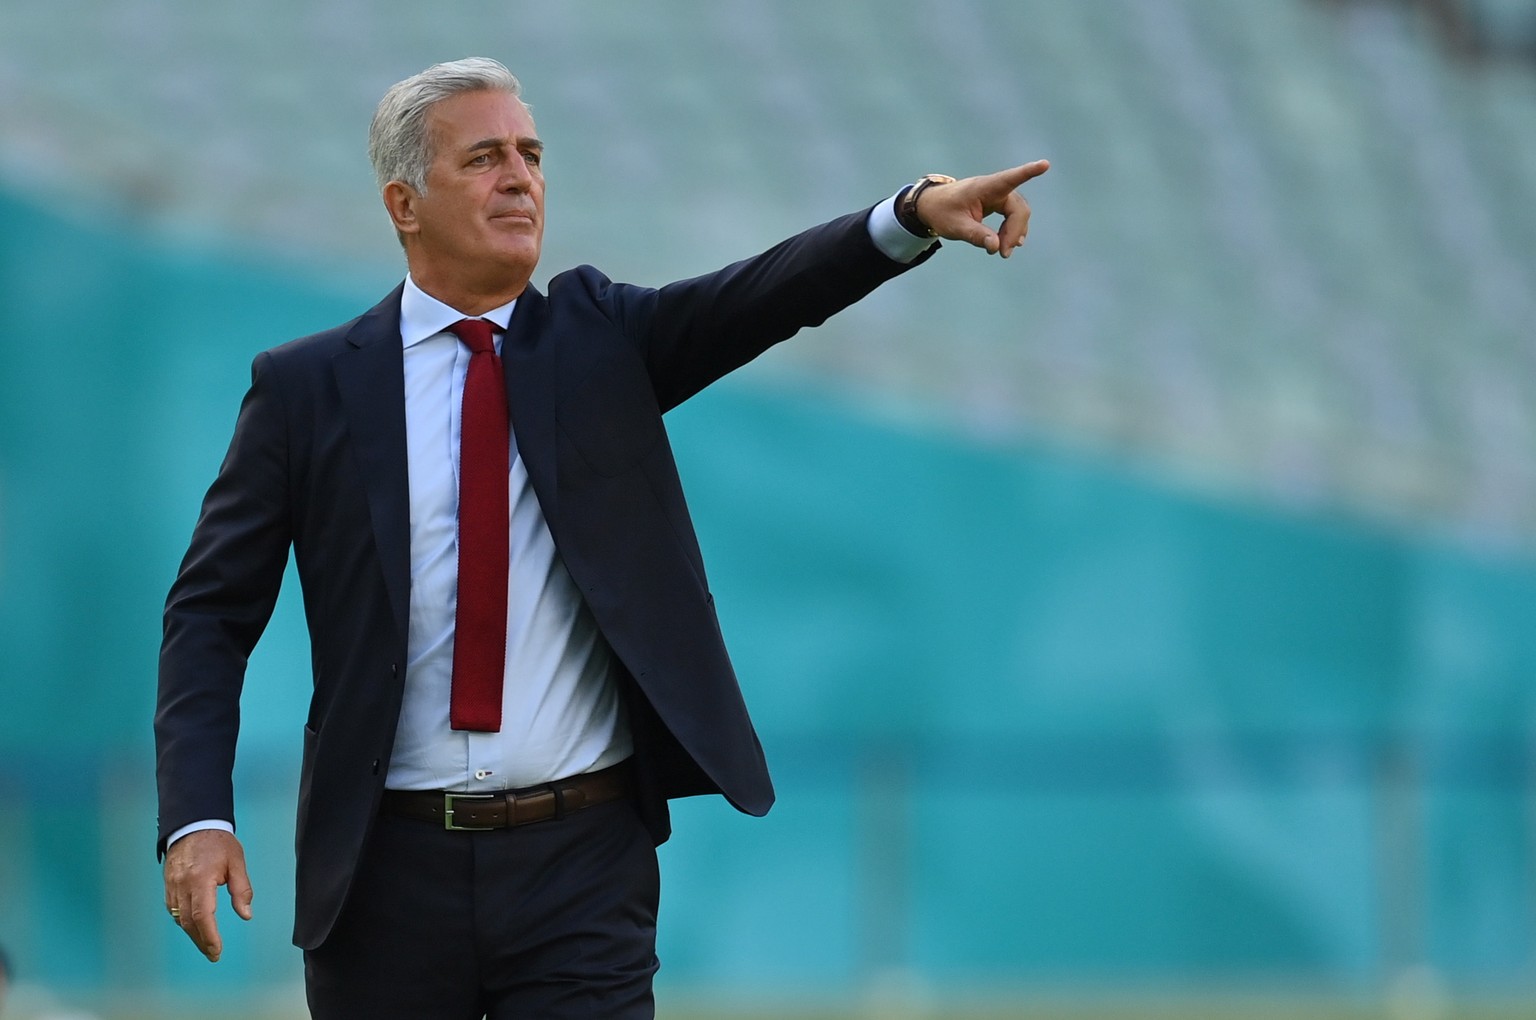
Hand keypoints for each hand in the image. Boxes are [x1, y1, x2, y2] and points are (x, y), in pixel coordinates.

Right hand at [162, 829, 252, 961]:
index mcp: (200, 880)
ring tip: (206, 944)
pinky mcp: (168, 885)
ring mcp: (172, 886)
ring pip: (180, 918)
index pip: (203, 916)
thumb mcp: (237, 862)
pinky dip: (183, 921)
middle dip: (202, 941)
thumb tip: (246, 915)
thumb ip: (241, 890)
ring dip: (192, 934)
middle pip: (189, 922)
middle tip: (213, 954)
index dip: (209, 937)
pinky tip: (193, 927)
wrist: (193, 824)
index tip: (217, 951)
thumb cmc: (218, 842)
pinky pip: (173, 910)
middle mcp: (182, 886)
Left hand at [914, 160, 1050, 256]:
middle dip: (1015, 231)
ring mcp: (998, 196)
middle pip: (1018, 208)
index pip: (1009, 178)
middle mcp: (995, 189)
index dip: (1028, 172)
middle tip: (1004, 253)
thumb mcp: (955, 226)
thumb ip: (976, 235)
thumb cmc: (942, 211)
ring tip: (1004, 252)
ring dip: (1014, 233)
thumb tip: (996, 247)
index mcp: (984, 187)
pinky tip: (1009, 244)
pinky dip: (1012, 231)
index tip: (1045, 164)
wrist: (932, 206)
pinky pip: (1013, 216)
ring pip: (1018, 213)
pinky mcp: (998, 204)